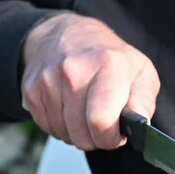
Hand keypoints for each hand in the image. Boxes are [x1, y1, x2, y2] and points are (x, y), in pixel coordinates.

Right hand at [21, 13, 159, 149]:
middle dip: (96, 139)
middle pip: (82, 134)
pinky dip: (61, 126)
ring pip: (65, 134)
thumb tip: (139, 123)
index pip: (101, 120)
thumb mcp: (141, 72)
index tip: (116, 134)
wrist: (67, 34)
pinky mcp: (31, 90)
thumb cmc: (110, 58)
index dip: (110, 138)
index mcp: (107, 65)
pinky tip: (70, 110)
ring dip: (78, 132)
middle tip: (103, 125)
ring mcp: (48, 80)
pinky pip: (48, 128)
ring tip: (87, 113)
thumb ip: (143, 101)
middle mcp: (74, 71)